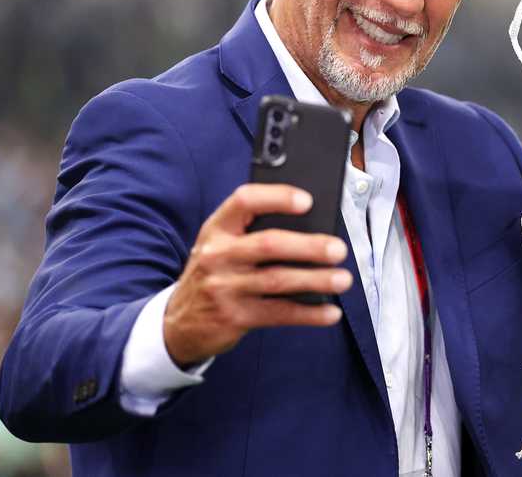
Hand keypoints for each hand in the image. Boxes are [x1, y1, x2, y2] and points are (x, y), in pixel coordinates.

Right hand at [163, 184, 351, 366]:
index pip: (244, 201)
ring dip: (316, 280)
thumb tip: (310, 225)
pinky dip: (308, 313)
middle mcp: (218, 255)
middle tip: (338, 249)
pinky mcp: (234, 317)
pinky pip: (278, 313)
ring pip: (278, 280)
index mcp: (216, 228)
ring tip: (343, 279)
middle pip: (269, 244)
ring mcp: (224, 288)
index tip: (307, 201)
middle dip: (308, 246)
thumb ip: (252, 232)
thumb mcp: (220, 245)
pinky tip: (330, 312)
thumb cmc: (214, 273)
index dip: (277, 197)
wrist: (178, 322)